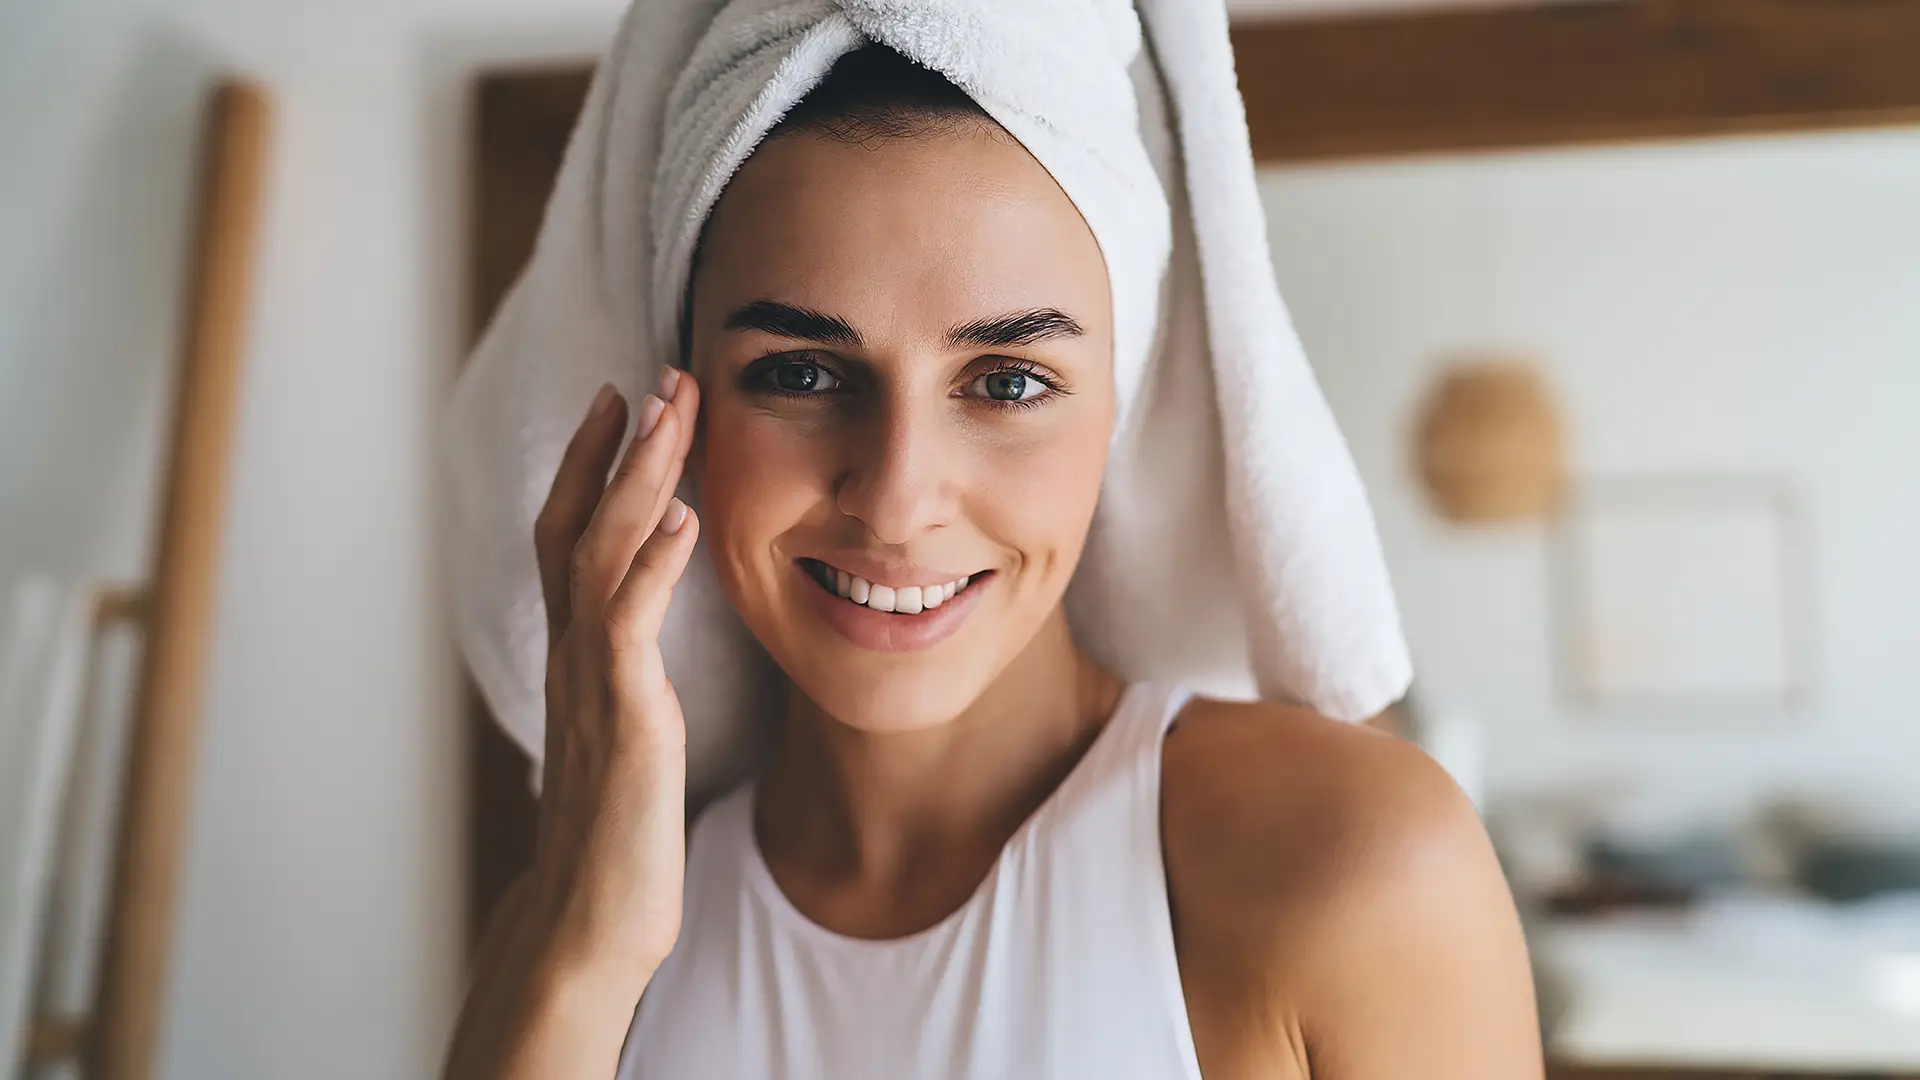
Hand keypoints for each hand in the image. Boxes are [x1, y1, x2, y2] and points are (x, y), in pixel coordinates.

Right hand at [524, 368, 701, 989]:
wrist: (591, 921)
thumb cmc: (617, 837)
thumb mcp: (628, 736)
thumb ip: (630, 681)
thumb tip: (644, 650)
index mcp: (580, 655)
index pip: (574, 538)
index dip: (592, 466)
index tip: (625, 402)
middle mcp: (575, 655)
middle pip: (579, 522)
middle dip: (618, 445)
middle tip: (658, 375)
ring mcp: (593, 682)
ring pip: (600, 553)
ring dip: (636, 477)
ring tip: (669, 411)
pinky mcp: (622, 719)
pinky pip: (630, 626)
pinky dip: (651, 566)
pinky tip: (682, 519)